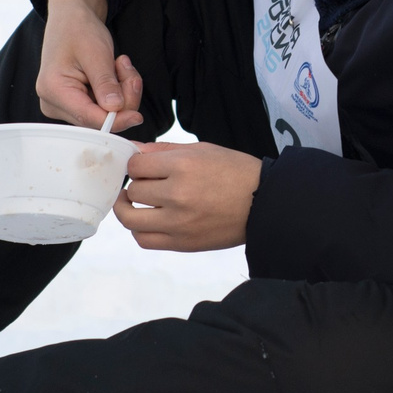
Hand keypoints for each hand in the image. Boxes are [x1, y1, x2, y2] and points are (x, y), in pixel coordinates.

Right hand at [36, 0, 146, 130]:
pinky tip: (114, 71)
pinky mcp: (76, 104)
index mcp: (53, 90)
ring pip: (105, 114)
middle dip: (122, 98)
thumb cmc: (79, 29)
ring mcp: (64, 106)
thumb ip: (105, 83)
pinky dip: (117, 92)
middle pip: (99, 119)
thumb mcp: (96, 53)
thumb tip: (116, 110)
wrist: (71, 18)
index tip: (137, 116)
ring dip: (122, 92)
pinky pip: (104, 108)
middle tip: (127, 68)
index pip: (89, 118)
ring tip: (120, 64)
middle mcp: (54, 103)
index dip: (116, 120)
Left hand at [116, 142, 260, 251]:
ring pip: (131, 218)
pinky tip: (147, 221)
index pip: (136, 166)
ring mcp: (179, 222)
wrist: (264, 203)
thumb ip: (164, 150)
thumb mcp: (203, 150)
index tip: (143, 167)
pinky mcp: (183, 243)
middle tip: (146, 183)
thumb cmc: (236, 173)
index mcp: (183, 166)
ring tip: (132, 203)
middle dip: (136, 185)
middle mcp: (178, 194)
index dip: (136, 165)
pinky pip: (144, 240)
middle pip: (133, 191)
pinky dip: (139, 230)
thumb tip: (134, 149)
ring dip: (128, 209)